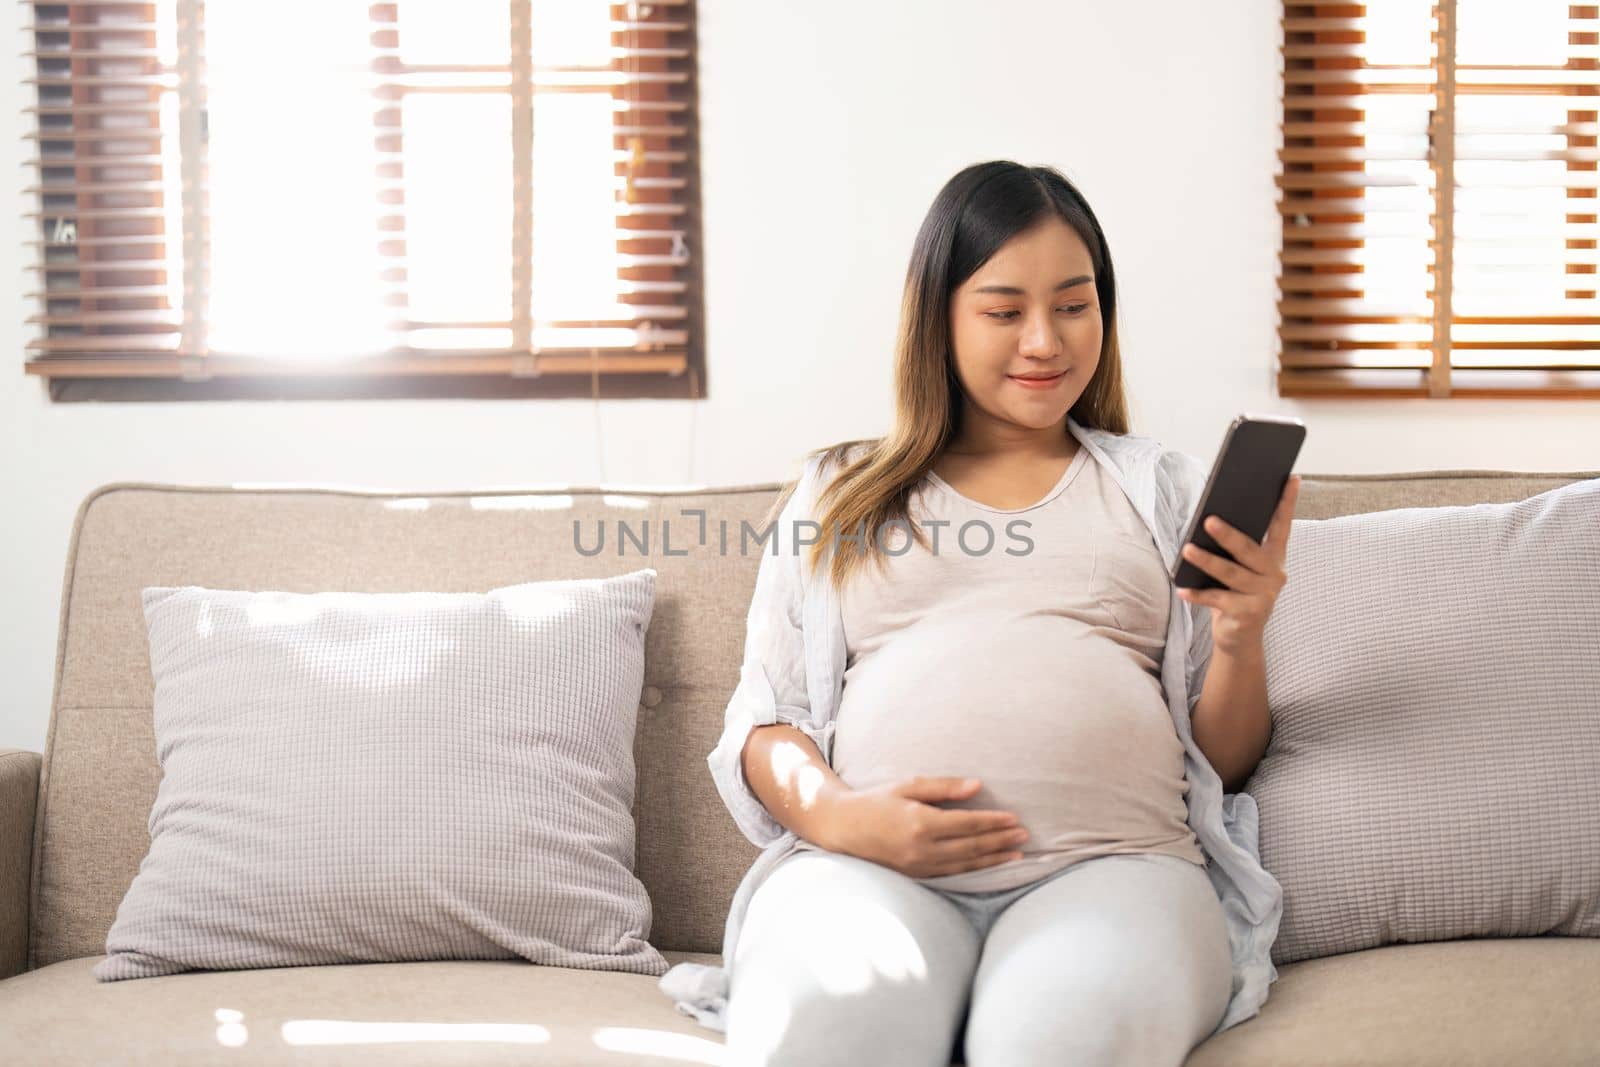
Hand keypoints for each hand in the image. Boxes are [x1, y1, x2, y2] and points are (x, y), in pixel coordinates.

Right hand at [833, 776, 1027, 878]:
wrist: (845, 828)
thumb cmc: (877, 801)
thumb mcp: (908, 785)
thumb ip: (943, 787)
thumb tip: (977, 787)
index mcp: (920, 822)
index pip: (968, 824)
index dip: (993, 822)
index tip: (1014, 818)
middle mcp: (922, 848)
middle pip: (972, 846)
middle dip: (1001, 840)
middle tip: (1024, 835)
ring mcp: (919, 865)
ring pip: (966, 864)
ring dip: (994, 859)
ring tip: (1017, 854)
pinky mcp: (917, 875)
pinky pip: (953, 874)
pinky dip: (976, 870)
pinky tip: (990, 865)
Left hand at [1177, 474, 1300, 655]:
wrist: (1240, 638)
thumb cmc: (1235, 594)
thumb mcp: (1239, 570)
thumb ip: (1236, 551)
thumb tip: (1211, 521)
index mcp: (1274, 558)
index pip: (1282, 526)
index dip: (1287, 502)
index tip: (1292, 477)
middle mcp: (1274, 574)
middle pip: (1249, 550)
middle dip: (1228, 534)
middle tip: (1208, 520)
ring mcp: (1263, 595)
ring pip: (1230, 573)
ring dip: (1206, 561)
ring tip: (1187, 549)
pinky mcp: (1248, 614)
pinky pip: (1217, 600)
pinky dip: (1197, 595)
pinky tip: (1181, 589)